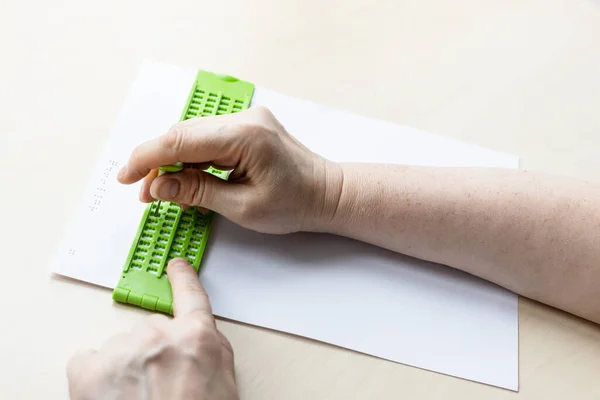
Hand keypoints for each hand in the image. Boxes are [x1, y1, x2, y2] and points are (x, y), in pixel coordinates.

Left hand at [66, 259, 237, 399]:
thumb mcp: (225, 385)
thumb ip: (212, 349)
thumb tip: (200, 335)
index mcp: (196, 339)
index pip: (191, 296)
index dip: (183, 278)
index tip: (175, 266)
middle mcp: (158, 337)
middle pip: (152, 330)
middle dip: (154, 352)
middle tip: (160, 385)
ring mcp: (121, 351)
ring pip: (122, 347)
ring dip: (127, 367)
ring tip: (135, 398)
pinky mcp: (88, 370)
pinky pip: (89, 358)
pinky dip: (96, 374)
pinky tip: (109, 395)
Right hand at [117, 106, 342, 233]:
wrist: (327, 193)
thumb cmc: (295, 204)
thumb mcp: (243, 208)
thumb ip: (198, 193)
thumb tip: (157, 187)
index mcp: (246, 136)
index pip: (181, 140)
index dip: (147, 158)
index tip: (126, 177)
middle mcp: (245, 119)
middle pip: (183, 134)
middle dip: (158, 163)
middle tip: (143, 193)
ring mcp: (247, 119)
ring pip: (193, 135)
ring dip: (173, 161)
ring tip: (162, 192)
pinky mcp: (248, 127)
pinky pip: (208, 138)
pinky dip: (192, 158)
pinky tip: (185, 179)